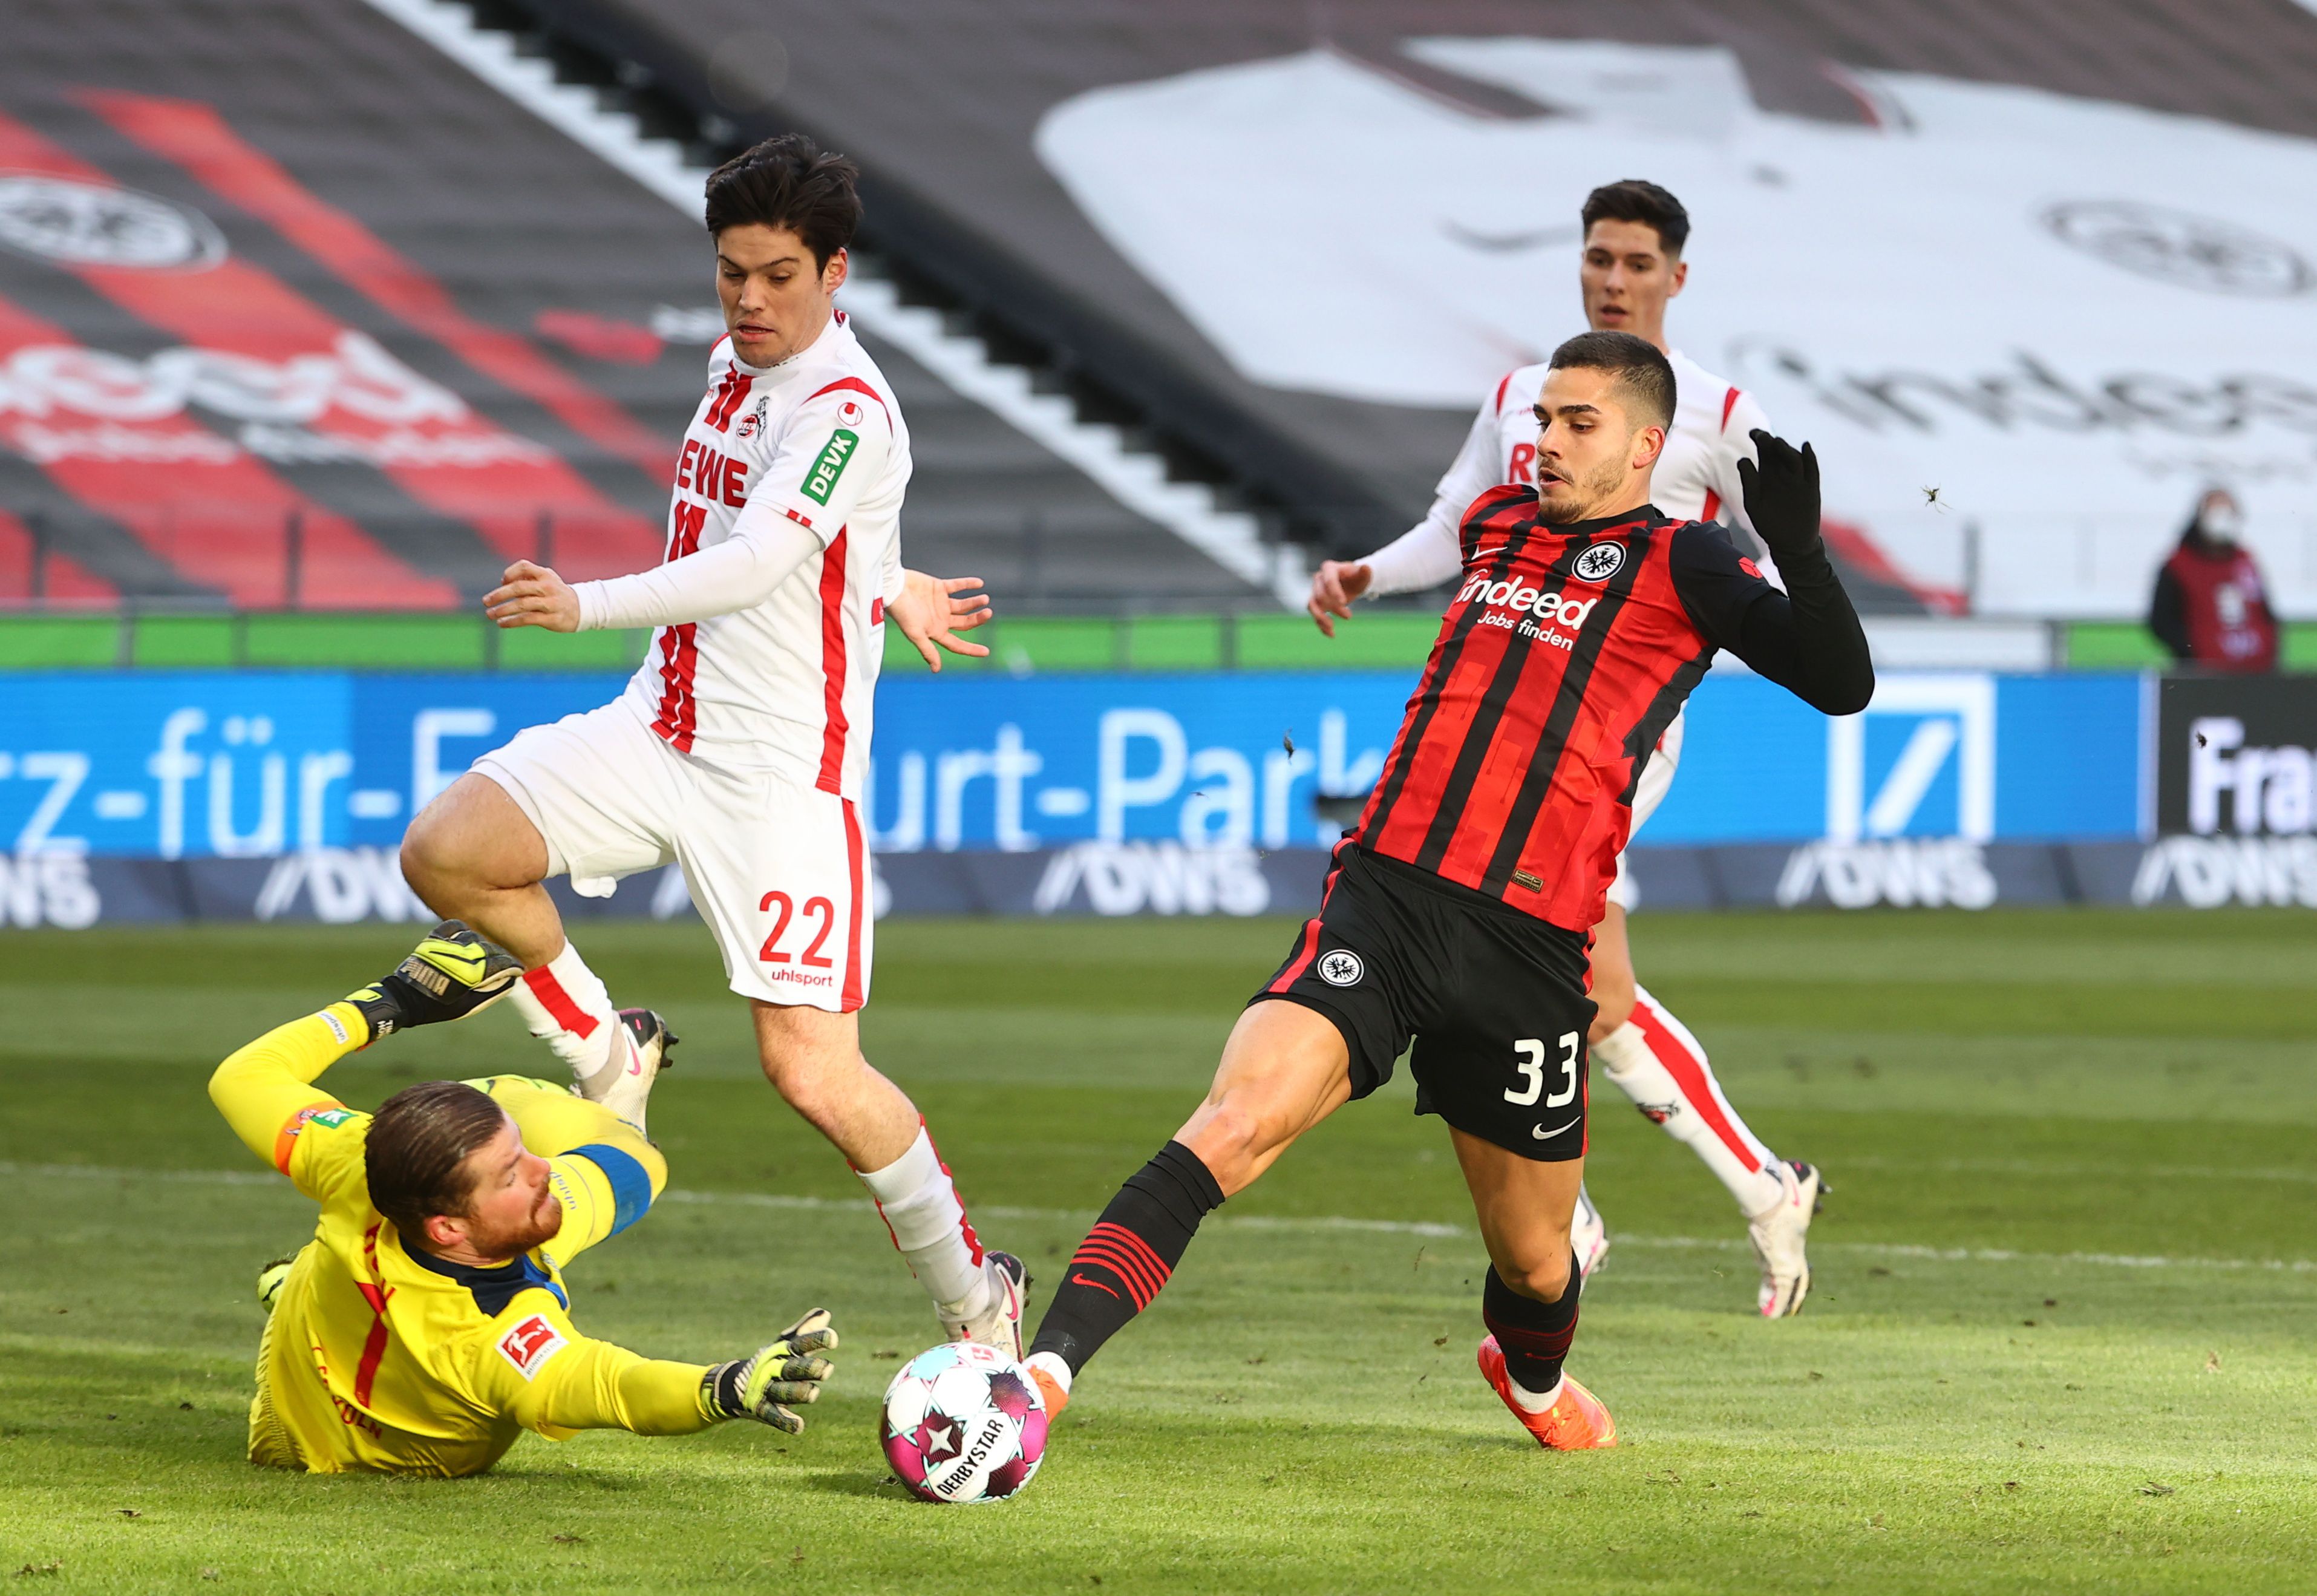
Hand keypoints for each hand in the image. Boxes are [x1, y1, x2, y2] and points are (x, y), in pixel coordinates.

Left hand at [344, 921, 523, 1039]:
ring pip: (475, 937)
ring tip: (482, 954)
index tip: (518, 968)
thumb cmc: (438, 1007)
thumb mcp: (468, 1006)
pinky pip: (455, 925)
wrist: (405, 999)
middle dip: (501, 956)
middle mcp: (461, 955)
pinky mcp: (435, 938)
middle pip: (491, 949)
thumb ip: (492, 992)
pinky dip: (463, 930)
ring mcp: (448, 945)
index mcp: (471, 973)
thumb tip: (511, 979)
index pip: (502, 963)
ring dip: (482, 944)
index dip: (513, 965)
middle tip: (505, 963)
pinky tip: (466, 939)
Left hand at [485, 560, 580, 631]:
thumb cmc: (556, 593)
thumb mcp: (546, 579)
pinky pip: (528, 619)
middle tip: (485, 602)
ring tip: (490, 614)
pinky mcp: (552, 618)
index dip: (510, 573)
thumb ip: (527, 577)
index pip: (524, 566)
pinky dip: (512, 621)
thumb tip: (503, 583)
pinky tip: (502, 623)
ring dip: (503, 610)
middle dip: (499, 594)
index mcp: (545, 574)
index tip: (502, 582)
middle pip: (519, 587)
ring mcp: (551, 603)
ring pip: (522, 605)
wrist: (581, 609)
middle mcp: (548, 587)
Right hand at [699, 1309, 838, 1431]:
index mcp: (782, 1352)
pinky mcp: (760, 1409)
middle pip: (792, 1369)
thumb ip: (805, 1331)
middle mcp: (774, 1369)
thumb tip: (825, 1313)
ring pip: (783, 1392)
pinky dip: (784, 1422)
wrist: (733, 1384)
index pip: (800, 1344)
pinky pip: (773, 1416)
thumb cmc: (771, 1361)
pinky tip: (798, 1427)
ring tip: (814, 1393)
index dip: (815, 1341)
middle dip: (808, 1369)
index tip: (833, 1338)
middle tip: (827, 1369)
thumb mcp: (786, 1345)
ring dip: (798, 1393)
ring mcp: (766, 1390)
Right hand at [889, 570, 991, 671]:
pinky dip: (968, 584)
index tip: (986, 652)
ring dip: (975, 602)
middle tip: (989, 613)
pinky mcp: (938, 588)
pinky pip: (957, 586)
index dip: (971, 649)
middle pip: (965, 623)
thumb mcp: (915, 633)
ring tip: (985, 599)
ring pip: (964, 605)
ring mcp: (940, 603)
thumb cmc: (901, 612)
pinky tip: (979, 583)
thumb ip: (927, 650)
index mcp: (936, 632)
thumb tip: (936, 670)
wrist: (892, 587)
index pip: (957, 644)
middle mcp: (940, 619)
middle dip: (977, 619)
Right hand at [1306, 560, 1373, 636]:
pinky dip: (1321, 625)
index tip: (1344, 602)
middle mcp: (1318, 579)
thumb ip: (1364, 572)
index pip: (1329, 580)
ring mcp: (1315, 591)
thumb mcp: (1362, 576)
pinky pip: (1314, 615)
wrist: (1352, 583)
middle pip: (1321, 595)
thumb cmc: (1356, 578)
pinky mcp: (1316, 603)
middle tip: (1349, 616)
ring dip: (1320, 618)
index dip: (1334, 591)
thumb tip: (1366, 568)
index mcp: (1329, 568)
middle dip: (1334, 607)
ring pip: (1311, 605)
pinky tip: (1331, 634)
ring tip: (1332, 628)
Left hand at [1736, 431, 1821, 559]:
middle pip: (1779, 451)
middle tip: (1762, 436)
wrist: (1789, 544)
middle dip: (1770, 442)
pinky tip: (1805, 447)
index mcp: (1768, 474)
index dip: (1760, 439)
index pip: (1765, 451)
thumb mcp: (1753, 502)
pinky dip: (1810, 458)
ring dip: (1786, 449)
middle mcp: (1784, 474)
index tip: (1753, 433)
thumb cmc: (1768, 523)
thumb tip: (1743, 459)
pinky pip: (1812, 471)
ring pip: (1794, 458)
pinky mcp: (1811, 489)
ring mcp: (1798, 480)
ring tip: (1777, 443)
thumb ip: (1749, 481)